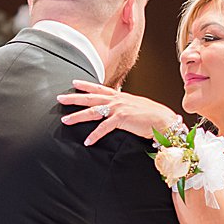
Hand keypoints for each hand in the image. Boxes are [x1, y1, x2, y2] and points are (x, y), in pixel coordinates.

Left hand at [58, 80, 179, 146]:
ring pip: (93, 111)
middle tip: (60, 98)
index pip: (99, 88)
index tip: (74, 83)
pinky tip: (88, 141)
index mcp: (120, 96)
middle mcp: (117, 100)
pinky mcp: (122, 119)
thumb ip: (125, 107)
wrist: (164, 120)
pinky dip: (95, 135)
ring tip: (65, 120)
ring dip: (77, 116)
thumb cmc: (153, 115)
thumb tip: (119, 111)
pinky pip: (104, 128)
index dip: (86, 85)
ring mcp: (119, 108)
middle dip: (74, 98)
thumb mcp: (136, 107)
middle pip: (91, 97)